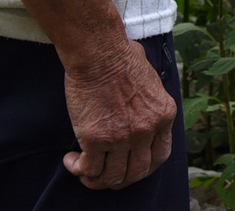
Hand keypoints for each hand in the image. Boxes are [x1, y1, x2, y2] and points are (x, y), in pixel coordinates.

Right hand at [61, 42, 174, 189]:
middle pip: (137, 173)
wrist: (100, 54)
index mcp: (164, 115)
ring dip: (97, 180)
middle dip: (120, 179)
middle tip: (105, 174)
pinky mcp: (96, 139)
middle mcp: (147, 130)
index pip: (160, 156)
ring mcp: (123, 136)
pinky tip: (71, 160)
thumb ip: (151, 103)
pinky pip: (89, 169)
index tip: (130, 166)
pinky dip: (78, 169)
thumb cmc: (121, 59)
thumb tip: (143, 108)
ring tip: (85, 170)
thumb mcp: (152, 82)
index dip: (143, 168)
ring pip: (112, 177)